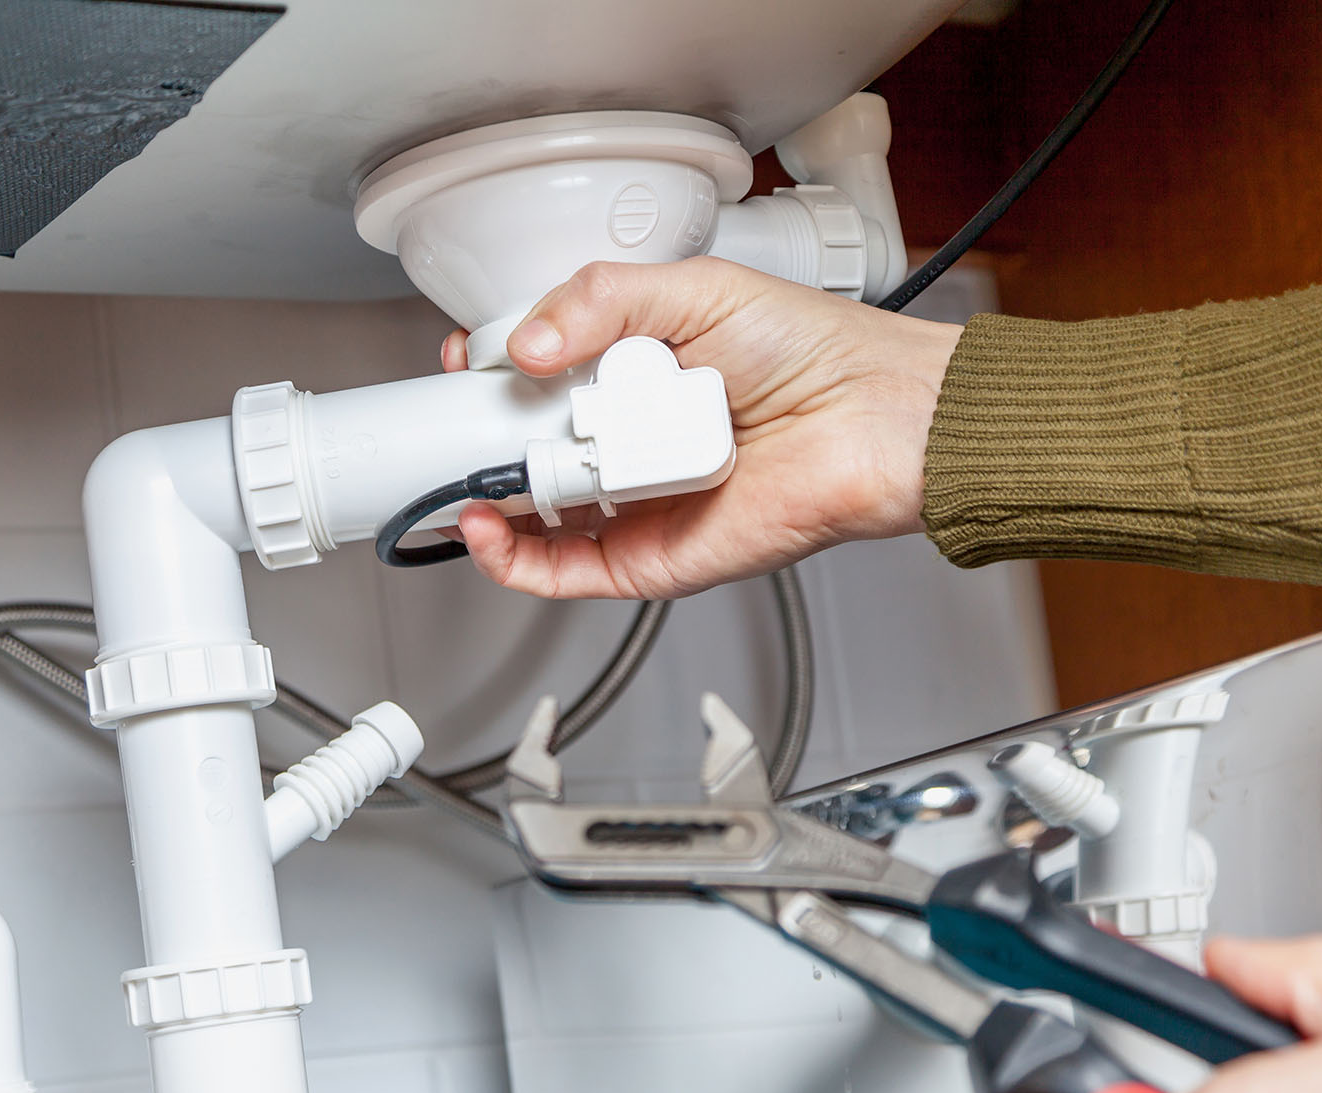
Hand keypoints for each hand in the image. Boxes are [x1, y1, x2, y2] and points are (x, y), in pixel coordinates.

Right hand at [440, 257, 961, 598]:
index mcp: (627, 377)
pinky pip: (561, 573)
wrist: (870, 418)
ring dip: (478, 503)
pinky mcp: (645, 558)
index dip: (489, 376)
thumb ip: (601, 301)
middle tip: (452, 422)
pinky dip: (511, 561)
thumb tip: (528, 347)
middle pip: (519, 452)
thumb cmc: (809, 352)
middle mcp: (623, 442)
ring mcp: (629, 504)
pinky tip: (485, 529)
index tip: (464, 364)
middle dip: (471, 441)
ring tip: (459, 476)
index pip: (532, 384)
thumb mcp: (692, 290)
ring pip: (528, 520)